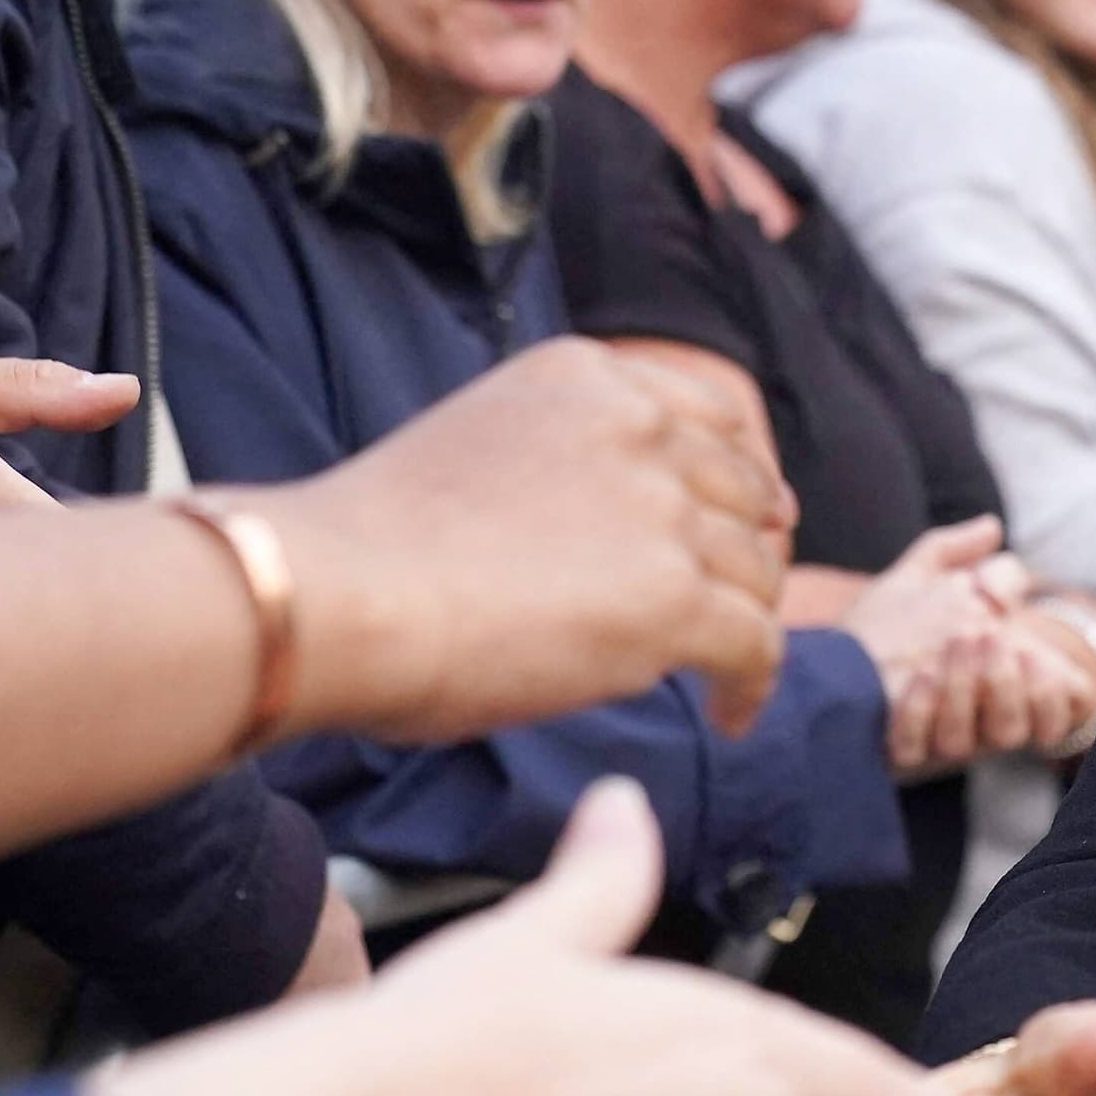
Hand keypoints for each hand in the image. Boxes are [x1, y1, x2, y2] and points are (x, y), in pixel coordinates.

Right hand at [246, 340, 795, 741]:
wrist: (339, 593)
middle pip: (745, 494)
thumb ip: (559, 467)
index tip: (752, 516)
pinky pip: (755, 646)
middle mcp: (640, 428)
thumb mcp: (482, 450)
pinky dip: (752, 687)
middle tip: (744, 601)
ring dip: (747, 623)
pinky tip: (730, 717)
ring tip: (723, 673)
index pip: (712, 415)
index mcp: (588, 378)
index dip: (741, 476)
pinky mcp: (674, 598)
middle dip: (752, 549)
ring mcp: (663, 510)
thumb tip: (603, 537)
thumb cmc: (371, 546)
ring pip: (756, 573)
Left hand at [841, 519, 1041, 769]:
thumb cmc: (888, 623)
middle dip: (1004, 683)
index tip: (1029, 651)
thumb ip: (956, 552)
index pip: (1054, 711)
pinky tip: (916, 678)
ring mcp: (937, 741)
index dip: (1053, 694)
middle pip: (1012, 728)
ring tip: (953, 647)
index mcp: (998, 687)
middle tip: (985, 637)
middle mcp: (975, 722)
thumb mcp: (920, 579)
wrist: (826, 665)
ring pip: (969, 743)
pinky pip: (915, 750)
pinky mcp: (896, 752)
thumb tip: (991, 527)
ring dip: (967, 692)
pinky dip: (919, 716)